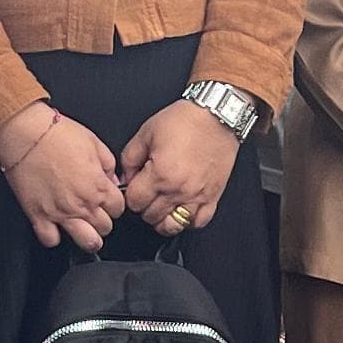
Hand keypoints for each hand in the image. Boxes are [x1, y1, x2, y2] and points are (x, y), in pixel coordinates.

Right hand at [0, 103, 124, 251]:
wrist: (26, 134)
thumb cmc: (57, 134)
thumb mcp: (94, 142)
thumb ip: (108, 165)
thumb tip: (113, 180)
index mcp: (98, 186)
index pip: (119, 209)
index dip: (114, 204)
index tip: (107, 200)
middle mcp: (83, 203)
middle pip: (106, 228)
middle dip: (103, 221)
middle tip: (94, 212)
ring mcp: (61, 213)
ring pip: (87, 242)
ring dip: (88, 238)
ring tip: (83, 229)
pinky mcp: (39, 216)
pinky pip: (51, 240)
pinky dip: (53, 236)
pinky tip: (54, 227)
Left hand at [117, 99, 241, 234]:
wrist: (217, 116)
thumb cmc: (185, 121)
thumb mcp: (147, 132)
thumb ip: (130, 158)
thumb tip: (126, 177)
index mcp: (160, 173)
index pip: (134, 202)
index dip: (131, 195)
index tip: (135, 188)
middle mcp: (178, 189)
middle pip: (151, 216)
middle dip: (144, 207)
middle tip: (148, 194)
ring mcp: (197, 196)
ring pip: (172, 226)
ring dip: (163, 219)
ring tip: (162, 208)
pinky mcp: (212, 197)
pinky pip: (198, 222)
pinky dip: (188, 221)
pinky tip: (182, 210)